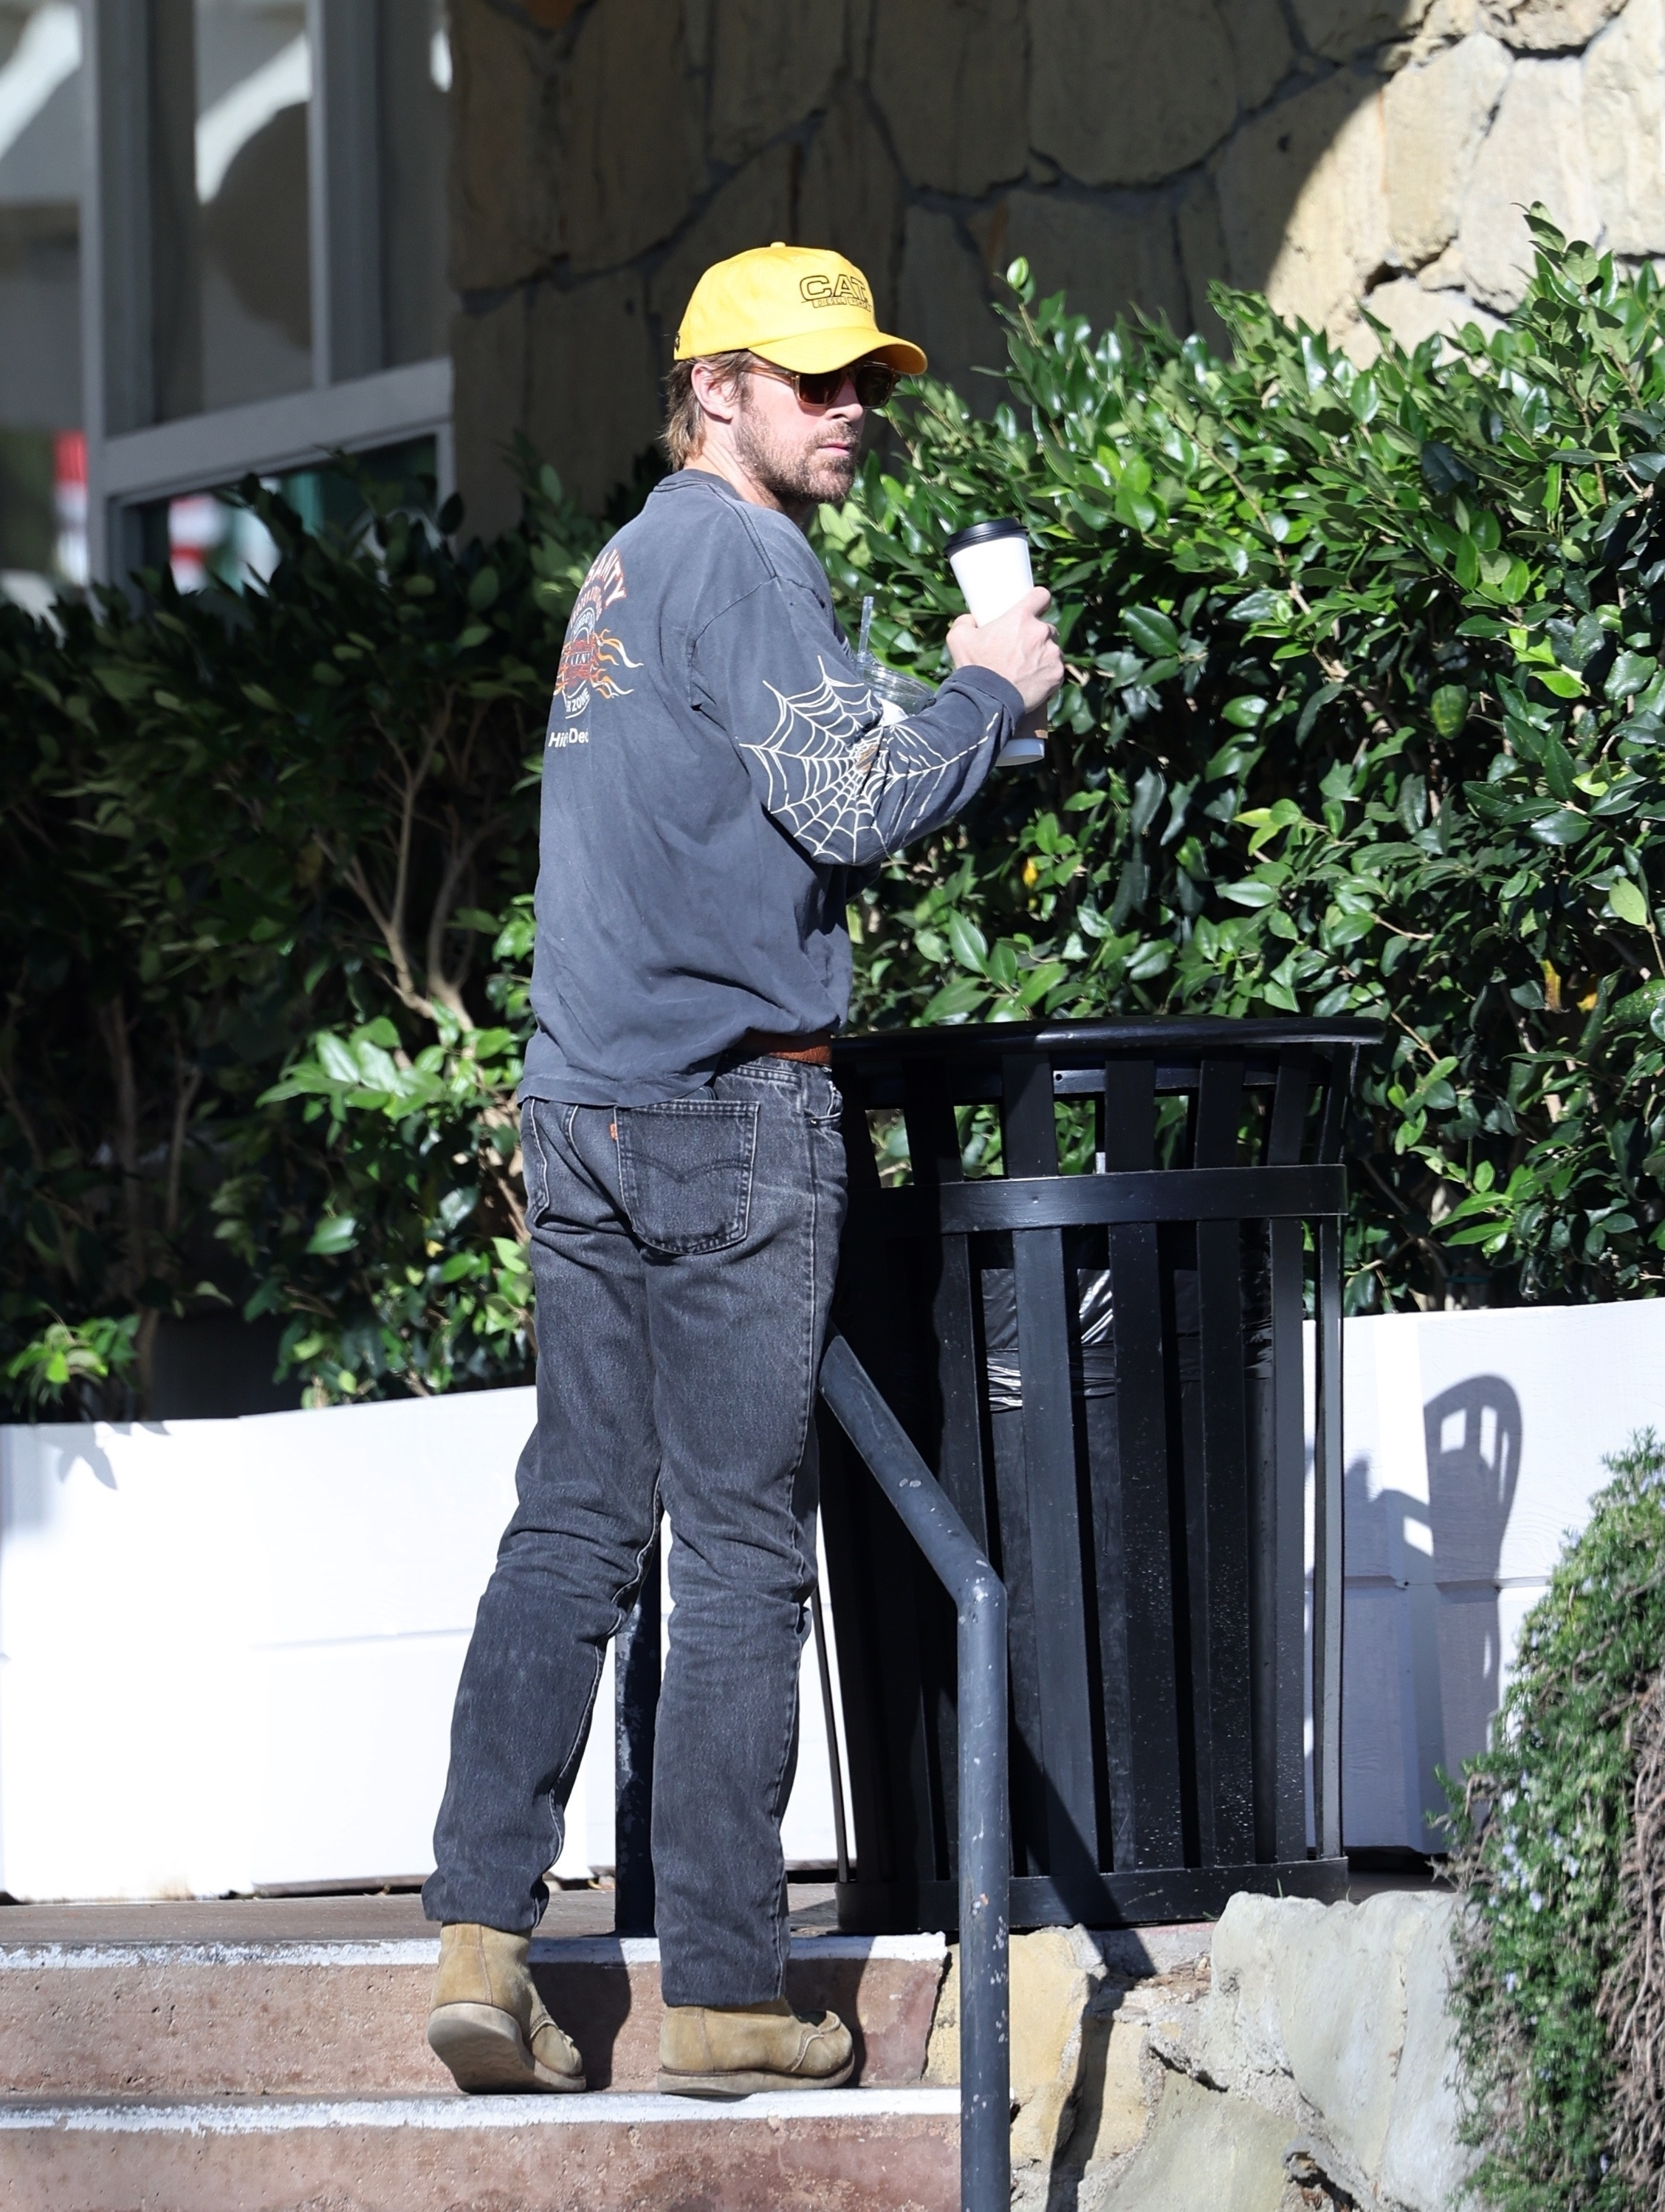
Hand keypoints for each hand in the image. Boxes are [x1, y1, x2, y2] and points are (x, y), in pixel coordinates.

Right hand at [946, 587, 1064, 714]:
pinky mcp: (1058, 675)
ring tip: (1026, 669)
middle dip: (1037, 637)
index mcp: (1020, 618)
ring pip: (1053, 650)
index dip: (1038, 601)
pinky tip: (1033, 682)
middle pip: (1047, 628)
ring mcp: (1052, 654)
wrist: (989, 702)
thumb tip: (970, 619)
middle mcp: (1041, 632)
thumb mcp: (959, 638)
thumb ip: (965, 622)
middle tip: (1021, 649)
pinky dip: (1048, 675)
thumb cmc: (975, 669)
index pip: (1041, 596)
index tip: (1035, 608)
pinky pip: (1056, 670)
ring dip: (1044, 656)